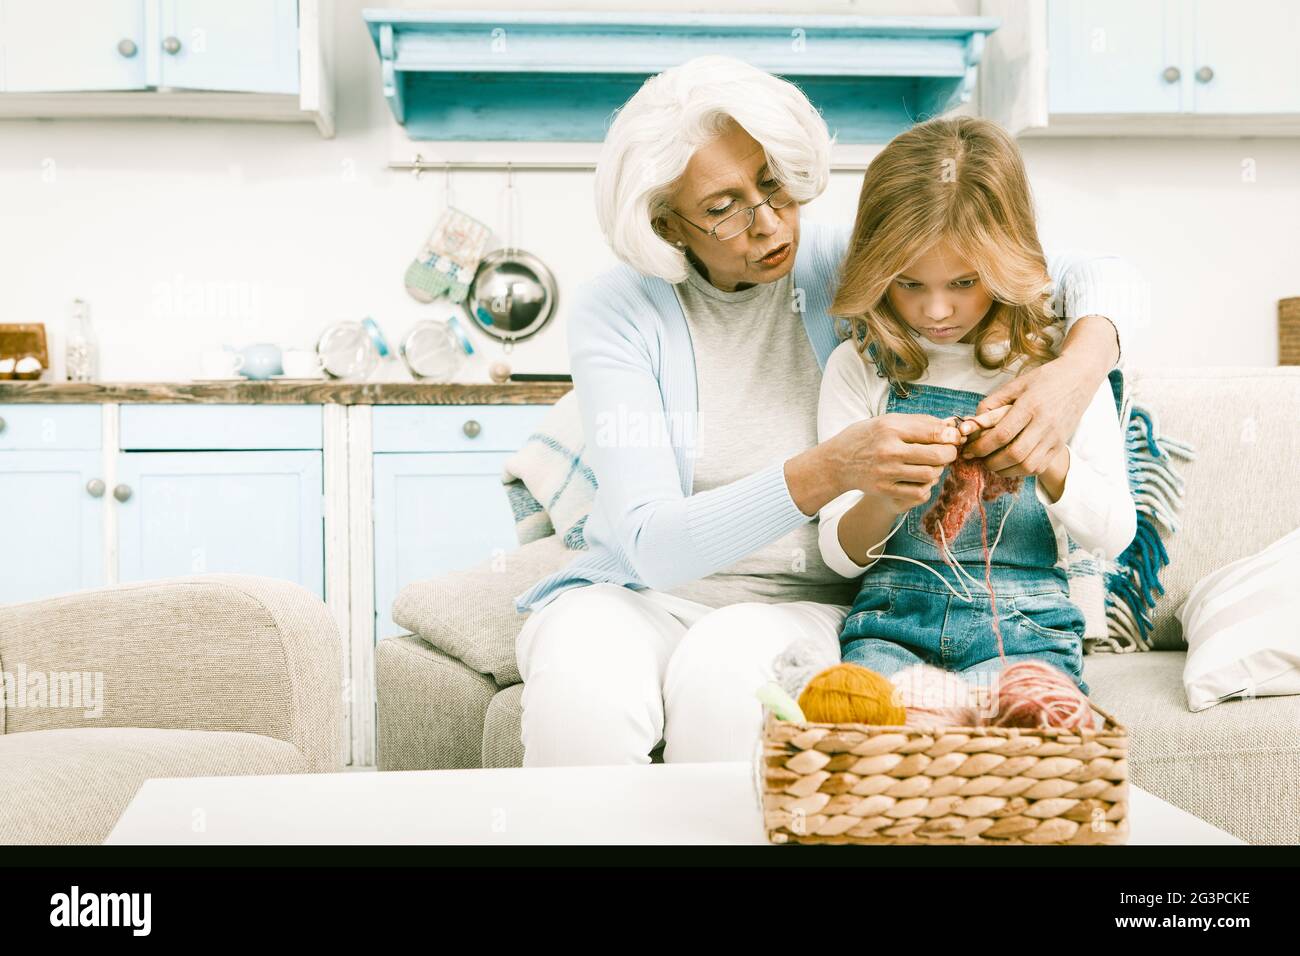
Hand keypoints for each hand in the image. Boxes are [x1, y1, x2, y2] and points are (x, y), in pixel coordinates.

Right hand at [830, 413, 963, 512]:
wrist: (837, 462)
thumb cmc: (865, 438)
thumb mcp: (886, 421)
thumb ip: (917, 422)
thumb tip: (948, 426)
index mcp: (890, 428)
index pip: (932, 431)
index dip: (950, 435)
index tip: (954, 437)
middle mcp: (889, 450)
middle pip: (936, 455)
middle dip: (950, 453)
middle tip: (948, 452)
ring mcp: (887, 472)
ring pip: (930, 475)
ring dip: (938, 470)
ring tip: (933, 465)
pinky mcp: (884, 489)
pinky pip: (919, 492)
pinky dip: (926, 486)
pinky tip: (921, 479)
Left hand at [957, 357, 1099, 477]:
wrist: (1079, 378)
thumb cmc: (1043, 379)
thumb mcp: (1015, 385)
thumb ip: (992, 403)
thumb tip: (971, 423)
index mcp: (1030, 406)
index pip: (1002, 434)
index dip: (982, 447)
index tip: (969, 450)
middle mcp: (1045, 424)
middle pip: (1015, 454)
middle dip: (991, 462)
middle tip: (979, 459)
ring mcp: (1055, 437)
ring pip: (1028, 465)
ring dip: (1005, 470)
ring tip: (992, 464)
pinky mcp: (1060, 445)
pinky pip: (1039, 467)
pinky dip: (1021, 471)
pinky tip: (1010, 465)